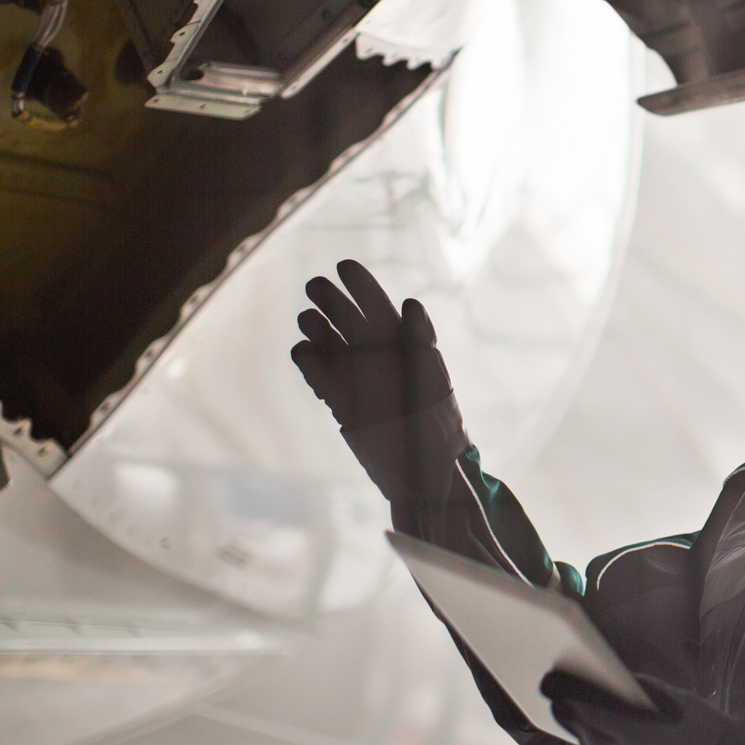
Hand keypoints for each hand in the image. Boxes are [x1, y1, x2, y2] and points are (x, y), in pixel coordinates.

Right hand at [290, 259, 463, 502]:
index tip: (344, 265)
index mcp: (405, 348)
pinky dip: (312, 365)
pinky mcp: (343, 405)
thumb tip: (411, 304)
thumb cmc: (440, 430)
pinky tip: (304, 353)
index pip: (380, 309)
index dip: (363, 286)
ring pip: (331, 346)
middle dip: (332, 302)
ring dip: (318, 330)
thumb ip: (420, 345)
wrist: (427, 479)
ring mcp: (359, 381)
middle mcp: (380, 360)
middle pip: (350, 322)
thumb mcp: (433, 385)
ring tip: (306, 318)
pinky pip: (322, 378)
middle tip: (313, 285)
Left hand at [543, 671, 744, 744]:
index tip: (549, 688)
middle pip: (586, 738)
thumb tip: (599, 681)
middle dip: (578, 721)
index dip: (564, 697)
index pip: (581, 710)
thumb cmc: (709, 734)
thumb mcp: (675, 701)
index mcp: (632, 732)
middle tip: (569, 708)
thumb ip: (635, 692)